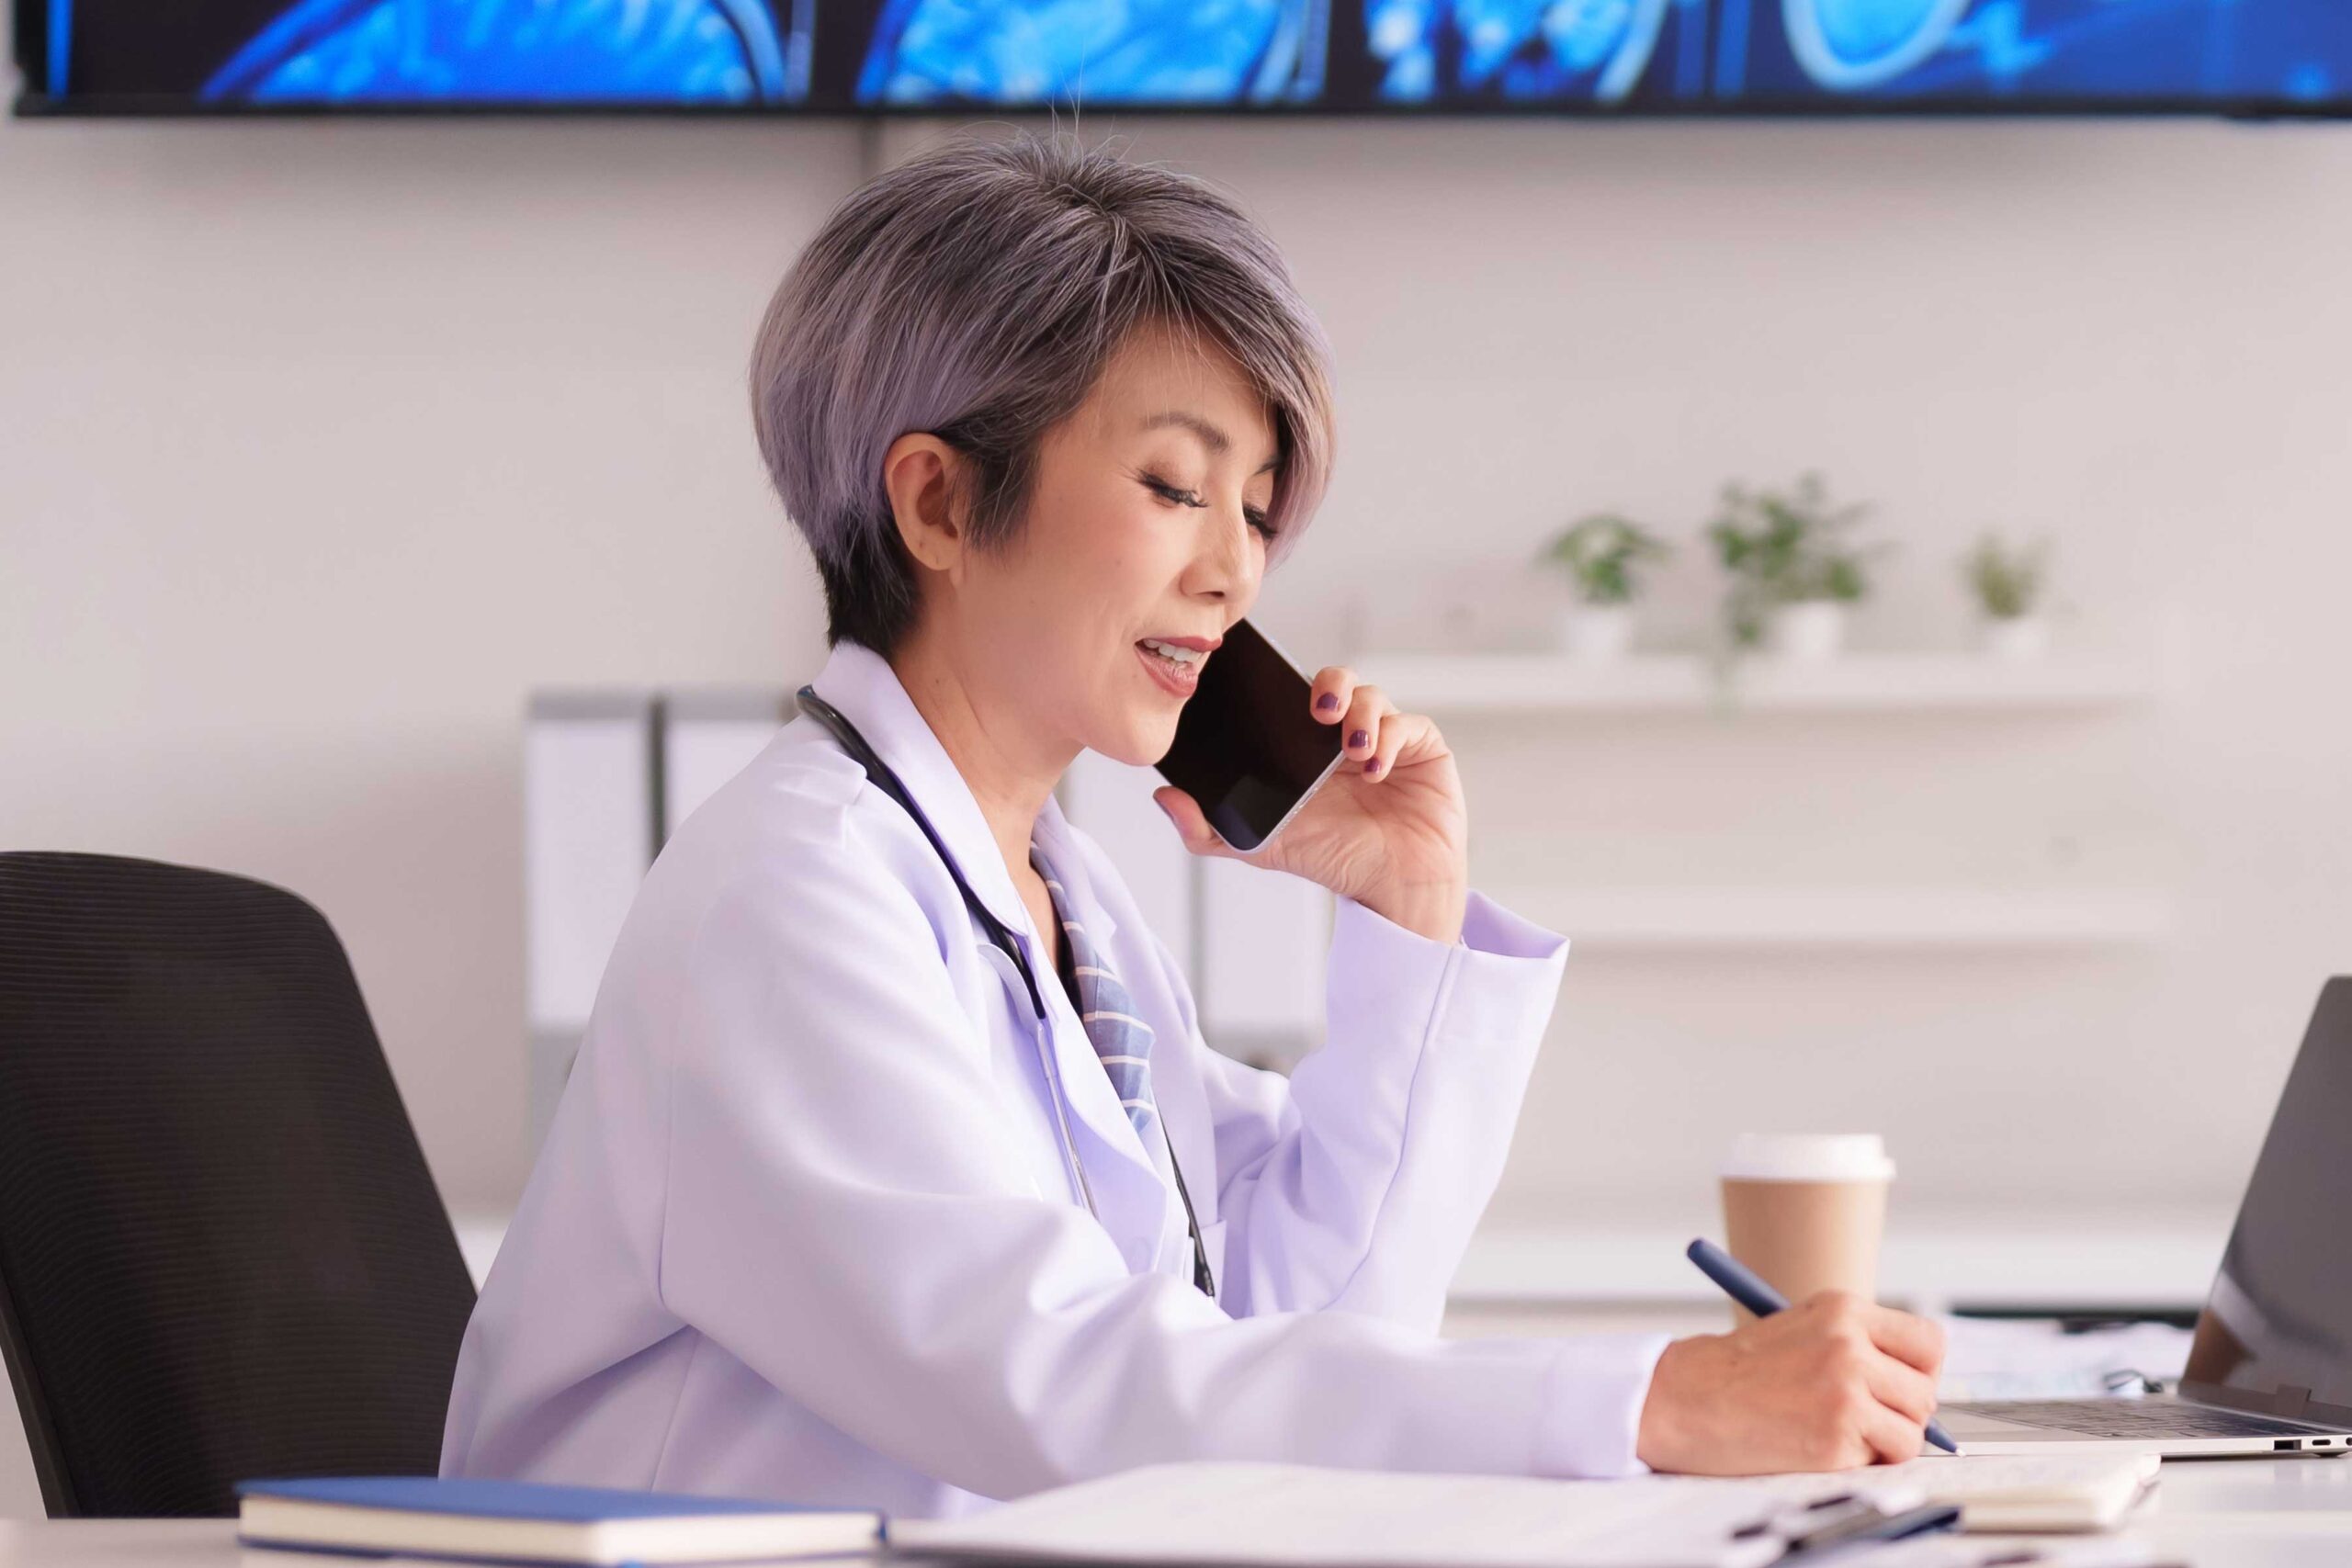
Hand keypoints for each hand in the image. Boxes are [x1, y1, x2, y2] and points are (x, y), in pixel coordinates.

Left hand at [1153, 666, 1468, 942]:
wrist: (1393, 889)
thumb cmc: (1334, 860)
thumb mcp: (1261, 846)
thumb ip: (1208, 830)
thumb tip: (1164, 798)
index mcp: (1307, 747)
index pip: (1295, 696)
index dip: (1285, 684)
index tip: (1272, 691)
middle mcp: (1345, 736)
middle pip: (1337, 681)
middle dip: (1330, 684)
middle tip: (1318, 709)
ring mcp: (1386, 738)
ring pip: (1373, 696)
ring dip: (1361, 714)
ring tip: (1351, 749)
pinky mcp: (1422, 748)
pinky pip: (1408, 723)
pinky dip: (1390, 738)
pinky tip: (1375, 768)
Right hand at [1634, 1291, 1947, 1474]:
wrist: (1683, 1398)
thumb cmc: (1737, 1370)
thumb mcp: (1803, 1330)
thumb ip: (1858, 1344)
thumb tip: (1917, 1385)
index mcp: (1843, 1310)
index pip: (1929, 1342)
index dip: (1920, 1371)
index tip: (1900, 1386)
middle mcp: (1849, 1345)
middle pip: (1925, 1391)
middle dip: (1903, 1413)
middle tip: (1866, 1418)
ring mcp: (1844, 1392)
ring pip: (1912, 1431)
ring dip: (1884, 1442)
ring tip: (1838, 1432)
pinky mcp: (1835, 1437)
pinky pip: (1883, 1460)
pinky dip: (1860, 1462)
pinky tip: (1818, 1445)